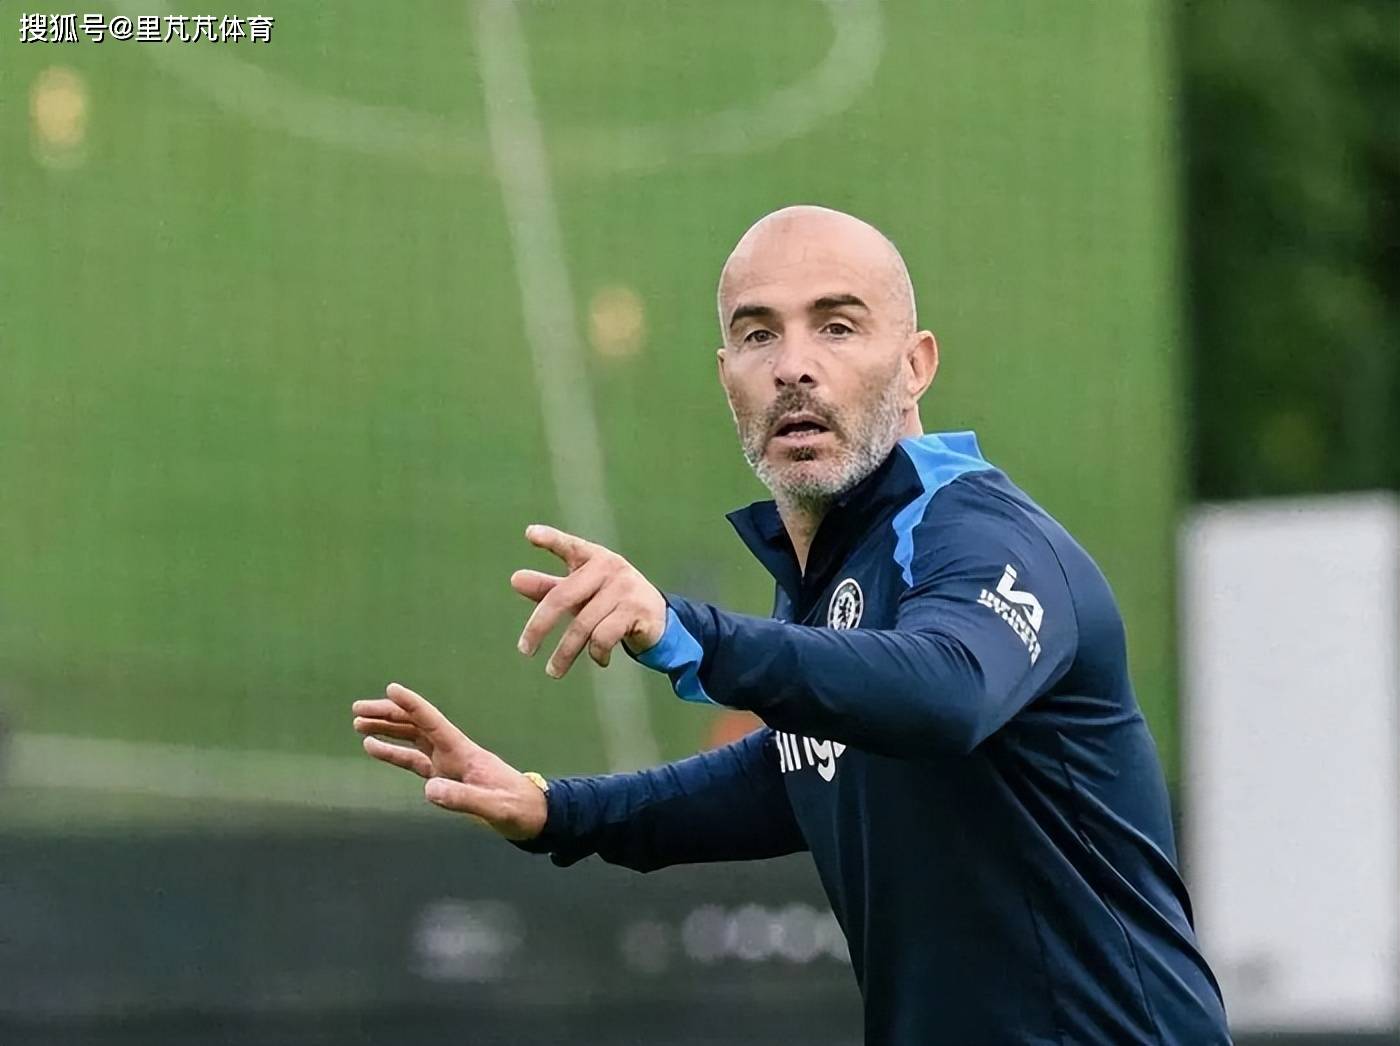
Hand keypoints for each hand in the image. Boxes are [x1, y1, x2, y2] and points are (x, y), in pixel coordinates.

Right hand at [351, 682, 546, 840]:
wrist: (533, 816)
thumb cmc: (518, 808)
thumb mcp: (494, 807)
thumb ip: (463, 799)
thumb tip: (428, 790)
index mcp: (464, 752)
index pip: (433, 722)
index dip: (412, 705)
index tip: (391, 688)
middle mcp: (453, 752)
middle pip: (416, 725)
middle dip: (389, 714)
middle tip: (358, 709)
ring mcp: (448, 763)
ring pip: (412, 738)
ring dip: (387, 728)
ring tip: (358, 723)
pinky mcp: (445, 777)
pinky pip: (413, 760)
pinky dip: (393, 752)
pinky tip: (373, 747)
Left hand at [511, 524, 666, 677]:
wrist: (657, 619)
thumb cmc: (609, 603)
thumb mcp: (579, 595)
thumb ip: (549, 588)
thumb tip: (515, 579)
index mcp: (593, 558)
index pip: (570, 546)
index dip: (551, 539)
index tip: (530, 534)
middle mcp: (609, 567)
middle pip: (563, 597)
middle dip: (540, 626)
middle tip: (524, 650)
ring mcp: (625, 588)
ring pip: (583, 625)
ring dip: (566, 653)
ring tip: (553, 671)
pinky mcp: (637, 610)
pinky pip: (604, 637)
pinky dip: (597, 653)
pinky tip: (599, 660)